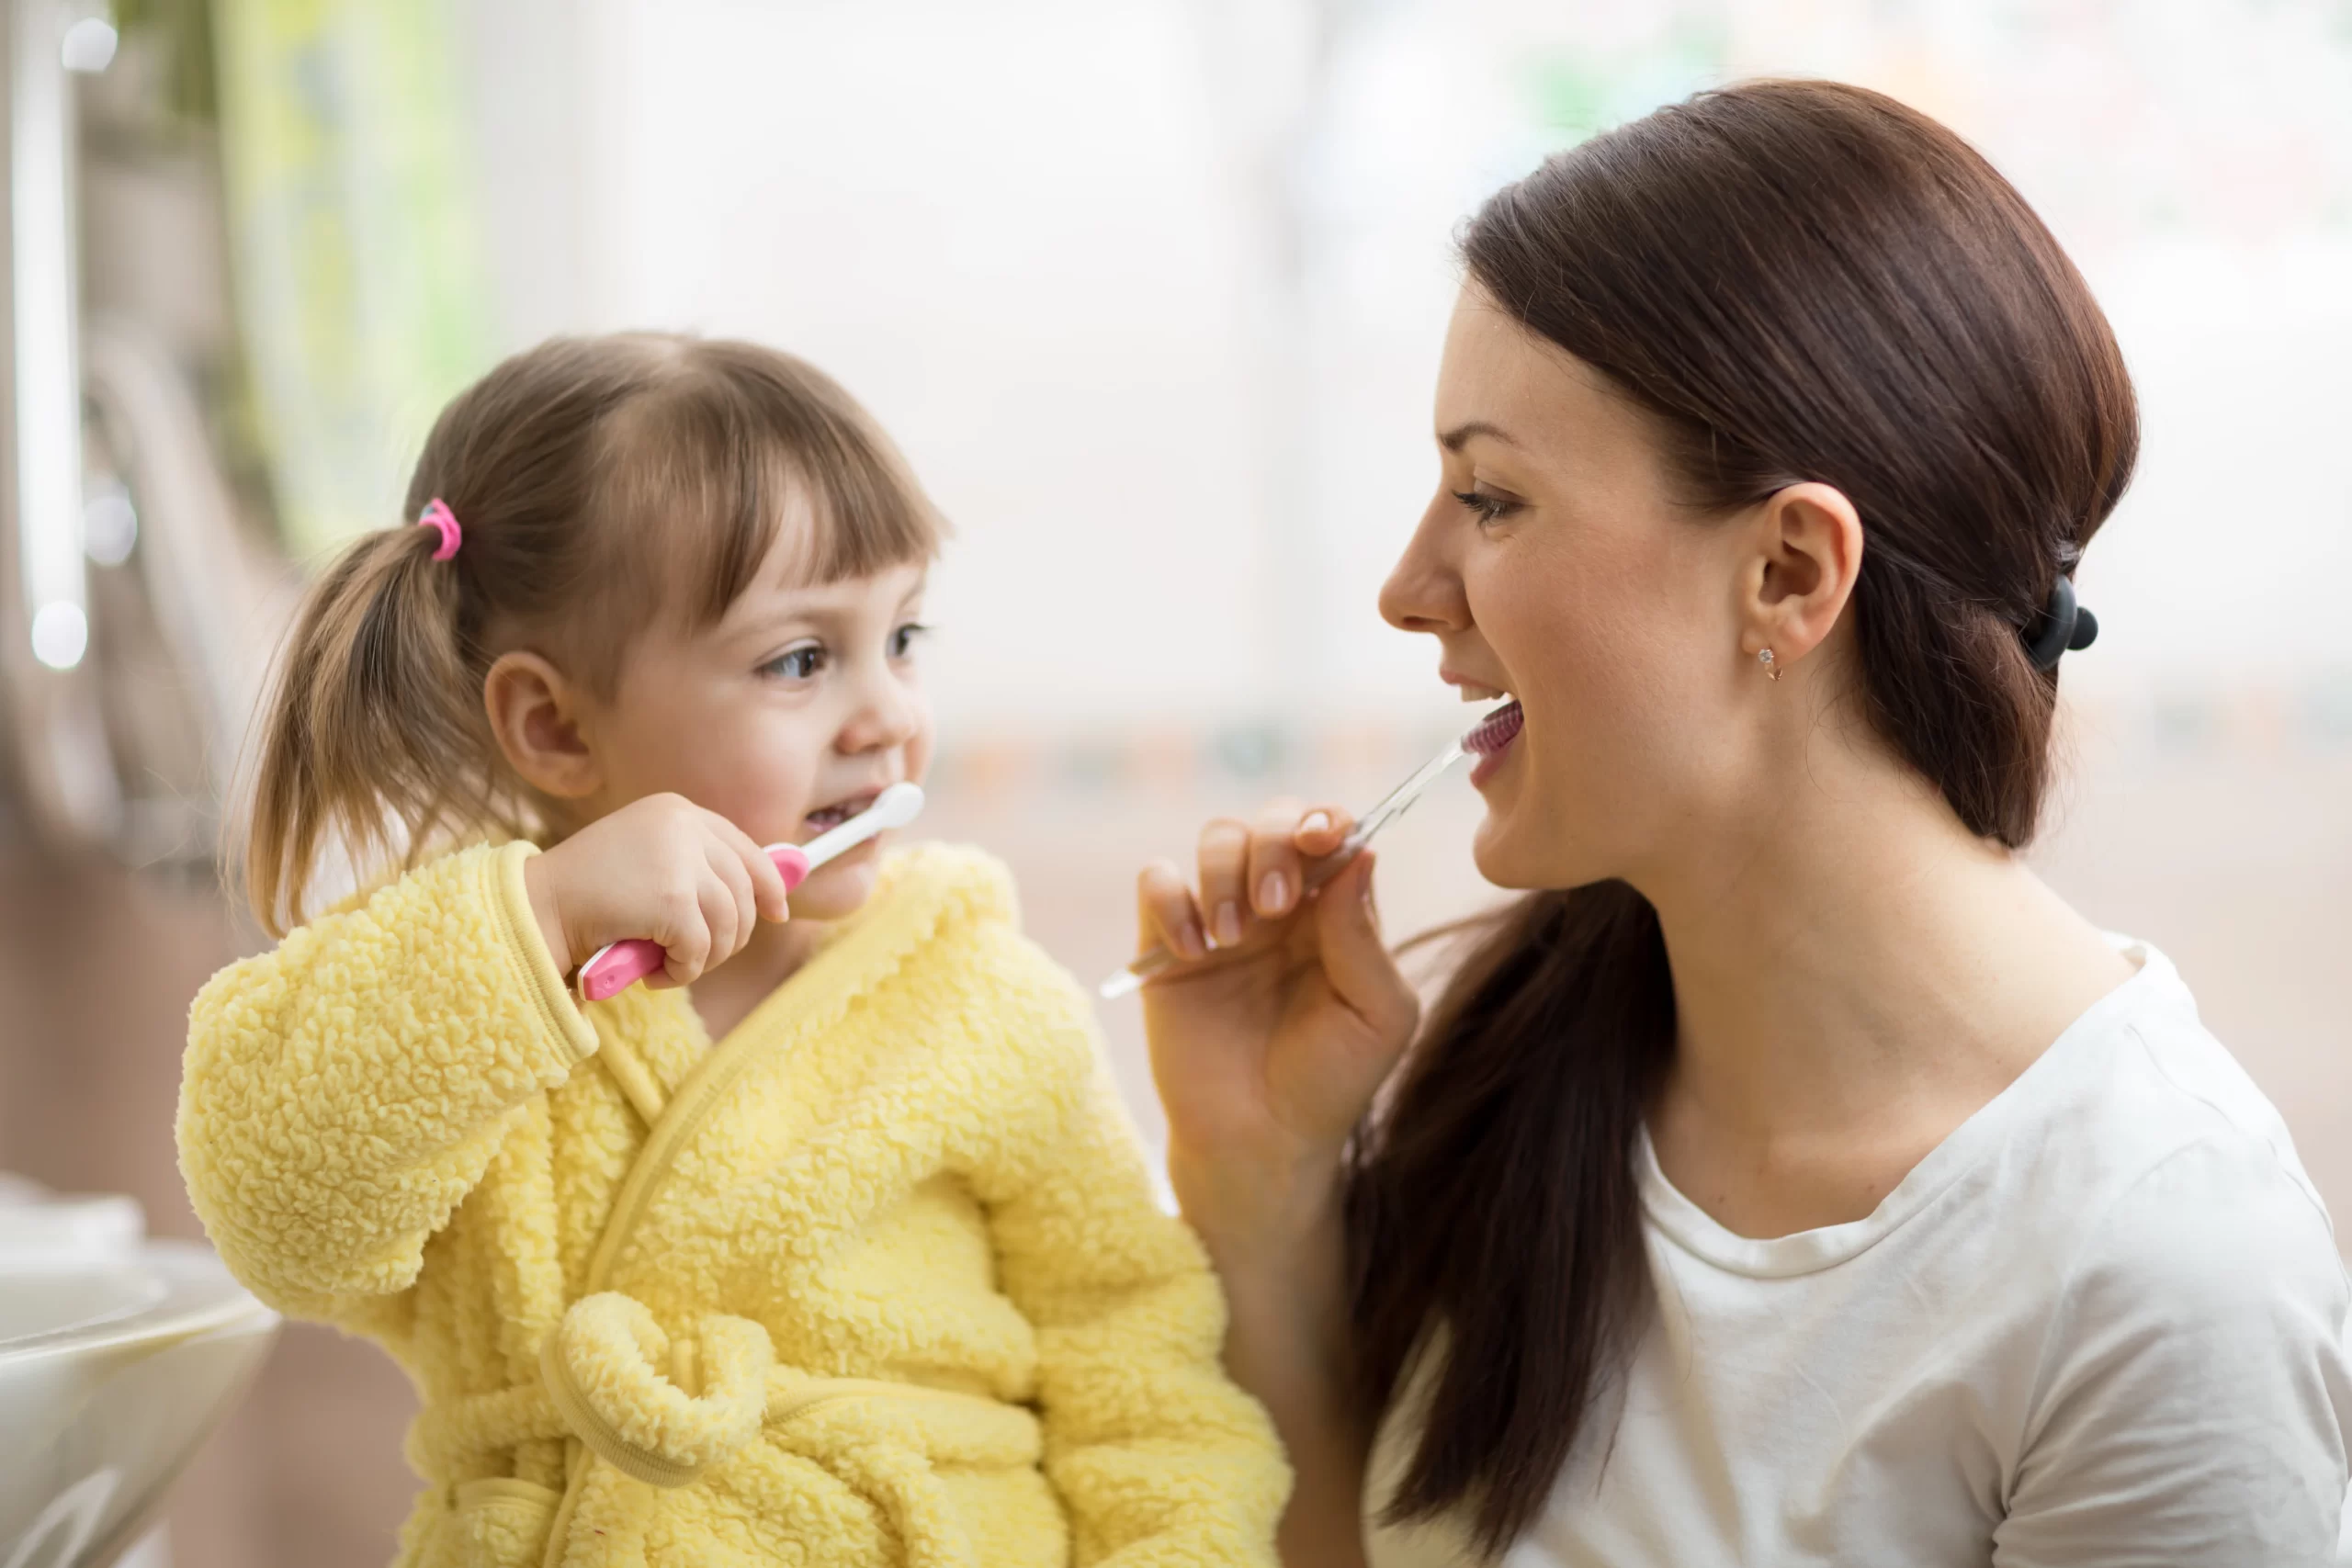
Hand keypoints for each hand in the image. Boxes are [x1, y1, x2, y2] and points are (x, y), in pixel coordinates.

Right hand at [522, 794, 789, 986]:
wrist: (535, 906)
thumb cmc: (584, 891)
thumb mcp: (644, 858)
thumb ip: (691, 864)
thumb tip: (765, 897)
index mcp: (677, 810)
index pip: (744, 847)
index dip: (768, 883)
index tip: (777, 912)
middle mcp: (684, 826)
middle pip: (743, 891)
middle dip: (733, 934)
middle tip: (702, 958)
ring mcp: (681, 861)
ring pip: (729, 925)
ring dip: (704, 958)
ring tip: (669, 965)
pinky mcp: (674, 901)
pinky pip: (701, 950)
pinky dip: (683, 971)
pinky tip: (655, 973)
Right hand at [1135, 800, 1420, 1232]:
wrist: (1262, 1144)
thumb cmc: (1330, 1083)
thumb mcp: (1377, 1015)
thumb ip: (1365, 936)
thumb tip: (1359, 853)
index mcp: (1336, 912)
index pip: (1331, 832)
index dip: (1325, 820)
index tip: (1320, 840)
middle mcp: (1280, 905)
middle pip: (1271, 820)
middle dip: (1273, 843)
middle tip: (1277, 904)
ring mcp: (1222, 920)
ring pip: (1216, 838)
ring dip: (1224, 873)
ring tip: (1232, 939)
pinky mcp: (1167, 947)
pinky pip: (1155, 881)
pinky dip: (1170, 900)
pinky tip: (1193, 952)